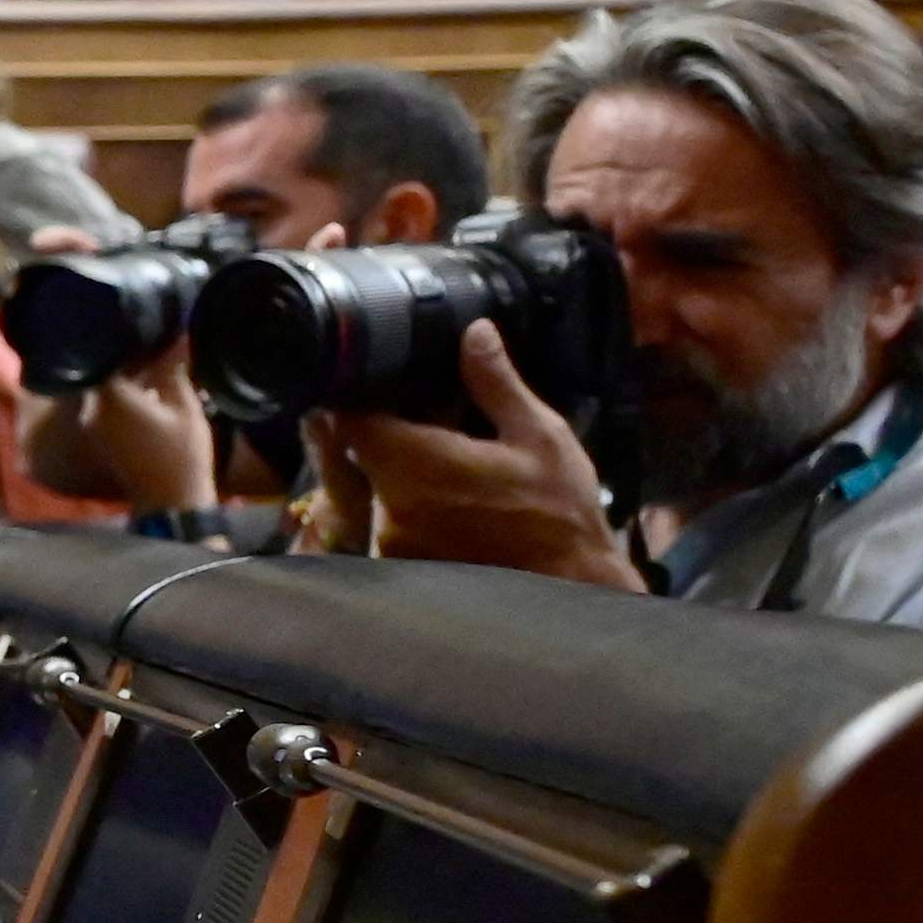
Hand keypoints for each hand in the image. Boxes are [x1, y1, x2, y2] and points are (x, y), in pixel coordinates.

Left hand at [305, 322, 638, 590]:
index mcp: (413, 465)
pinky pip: (385, 523)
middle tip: (422, 418)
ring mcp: (390, 543)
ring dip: (396, 471)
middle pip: (358, 453)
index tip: (378, 383)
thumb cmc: (560, 513)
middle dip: (384, 432)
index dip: (358, 397)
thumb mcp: (539, 437)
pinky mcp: (401, 568)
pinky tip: (446, 499)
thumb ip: (495, 383)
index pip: (351, 420)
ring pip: (370, 489)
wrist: (572, 590)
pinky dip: (405, 506)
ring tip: (444, 459)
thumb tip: (474, 331)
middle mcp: (387, 507)